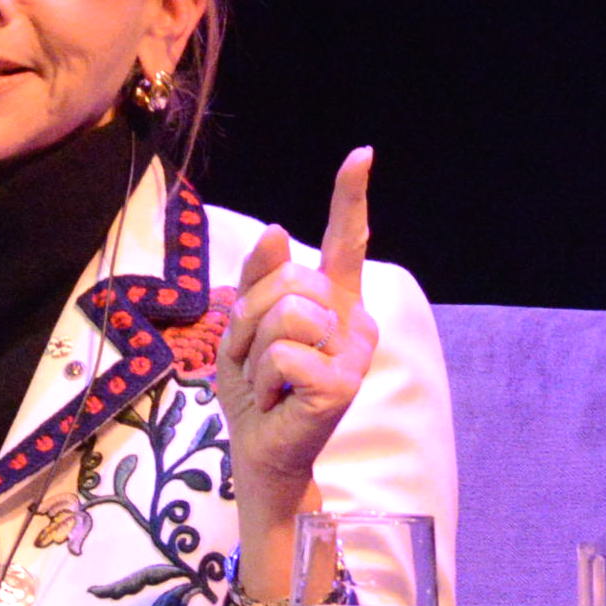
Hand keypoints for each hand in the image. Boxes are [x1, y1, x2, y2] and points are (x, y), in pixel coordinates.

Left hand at [220, 146, 380, 522]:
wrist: (260, 451)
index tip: (361, 155)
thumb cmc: (255, 390)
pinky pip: (284, 354)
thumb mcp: (243, 326)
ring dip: (255, 352)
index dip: (351, 197)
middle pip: (291, 278)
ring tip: (270, 382)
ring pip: (286, 314)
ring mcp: (354, 352)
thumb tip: (278, 228)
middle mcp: (353, 320)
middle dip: (252, 317)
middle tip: (258, 359)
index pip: (345, 241)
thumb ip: (258, 279)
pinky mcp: (344, 383)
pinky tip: (278, 401)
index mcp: (333, 301)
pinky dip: (263, 379)